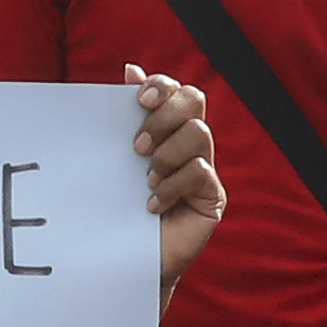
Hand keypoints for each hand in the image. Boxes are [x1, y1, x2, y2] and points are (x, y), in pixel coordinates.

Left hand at [125, 71, 224, 286]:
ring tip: (146, 179)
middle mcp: (189, 143)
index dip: (162, 87)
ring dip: (166, 154)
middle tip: (137, 146)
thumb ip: (123, 117)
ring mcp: (204, 168)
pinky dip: (172, 186)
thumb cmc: (116, 205)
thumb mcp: (115, 158)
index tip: (138, 100)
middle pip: (194, 100)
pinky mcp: (212, 197)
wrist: (121, 258)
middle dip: (164, 116)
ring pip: (198, 134)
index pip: (176, 90)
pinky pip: (201, 173)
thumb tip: (130, 69)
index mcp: (166, 128)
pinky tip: (153, 205)